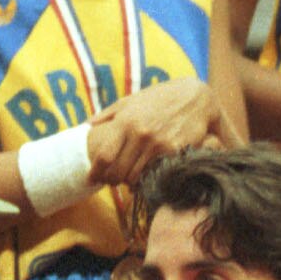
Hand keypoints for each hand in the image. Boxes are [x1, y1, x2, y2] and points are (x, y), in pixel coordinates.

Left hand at [86, 79, 240, 188]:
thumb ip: (107, 114)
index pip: (104, 156)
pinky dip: (146, 180)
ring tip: (127, 179)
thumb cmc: (158, 99)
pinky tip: (144, 177)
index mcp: (125, 121)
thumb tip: (85, 125)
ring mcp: (158, 144)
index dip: (96, 172)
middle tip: (110, 182)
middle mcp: (140, 133)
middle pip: (117, 172)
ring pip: (135, 177)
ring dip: (128, 182)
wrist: (194, 97)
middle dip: (111, 180)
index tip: (91, 179)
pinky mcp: (174, 152)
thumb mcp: (131, 101)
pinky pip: (154, 175)